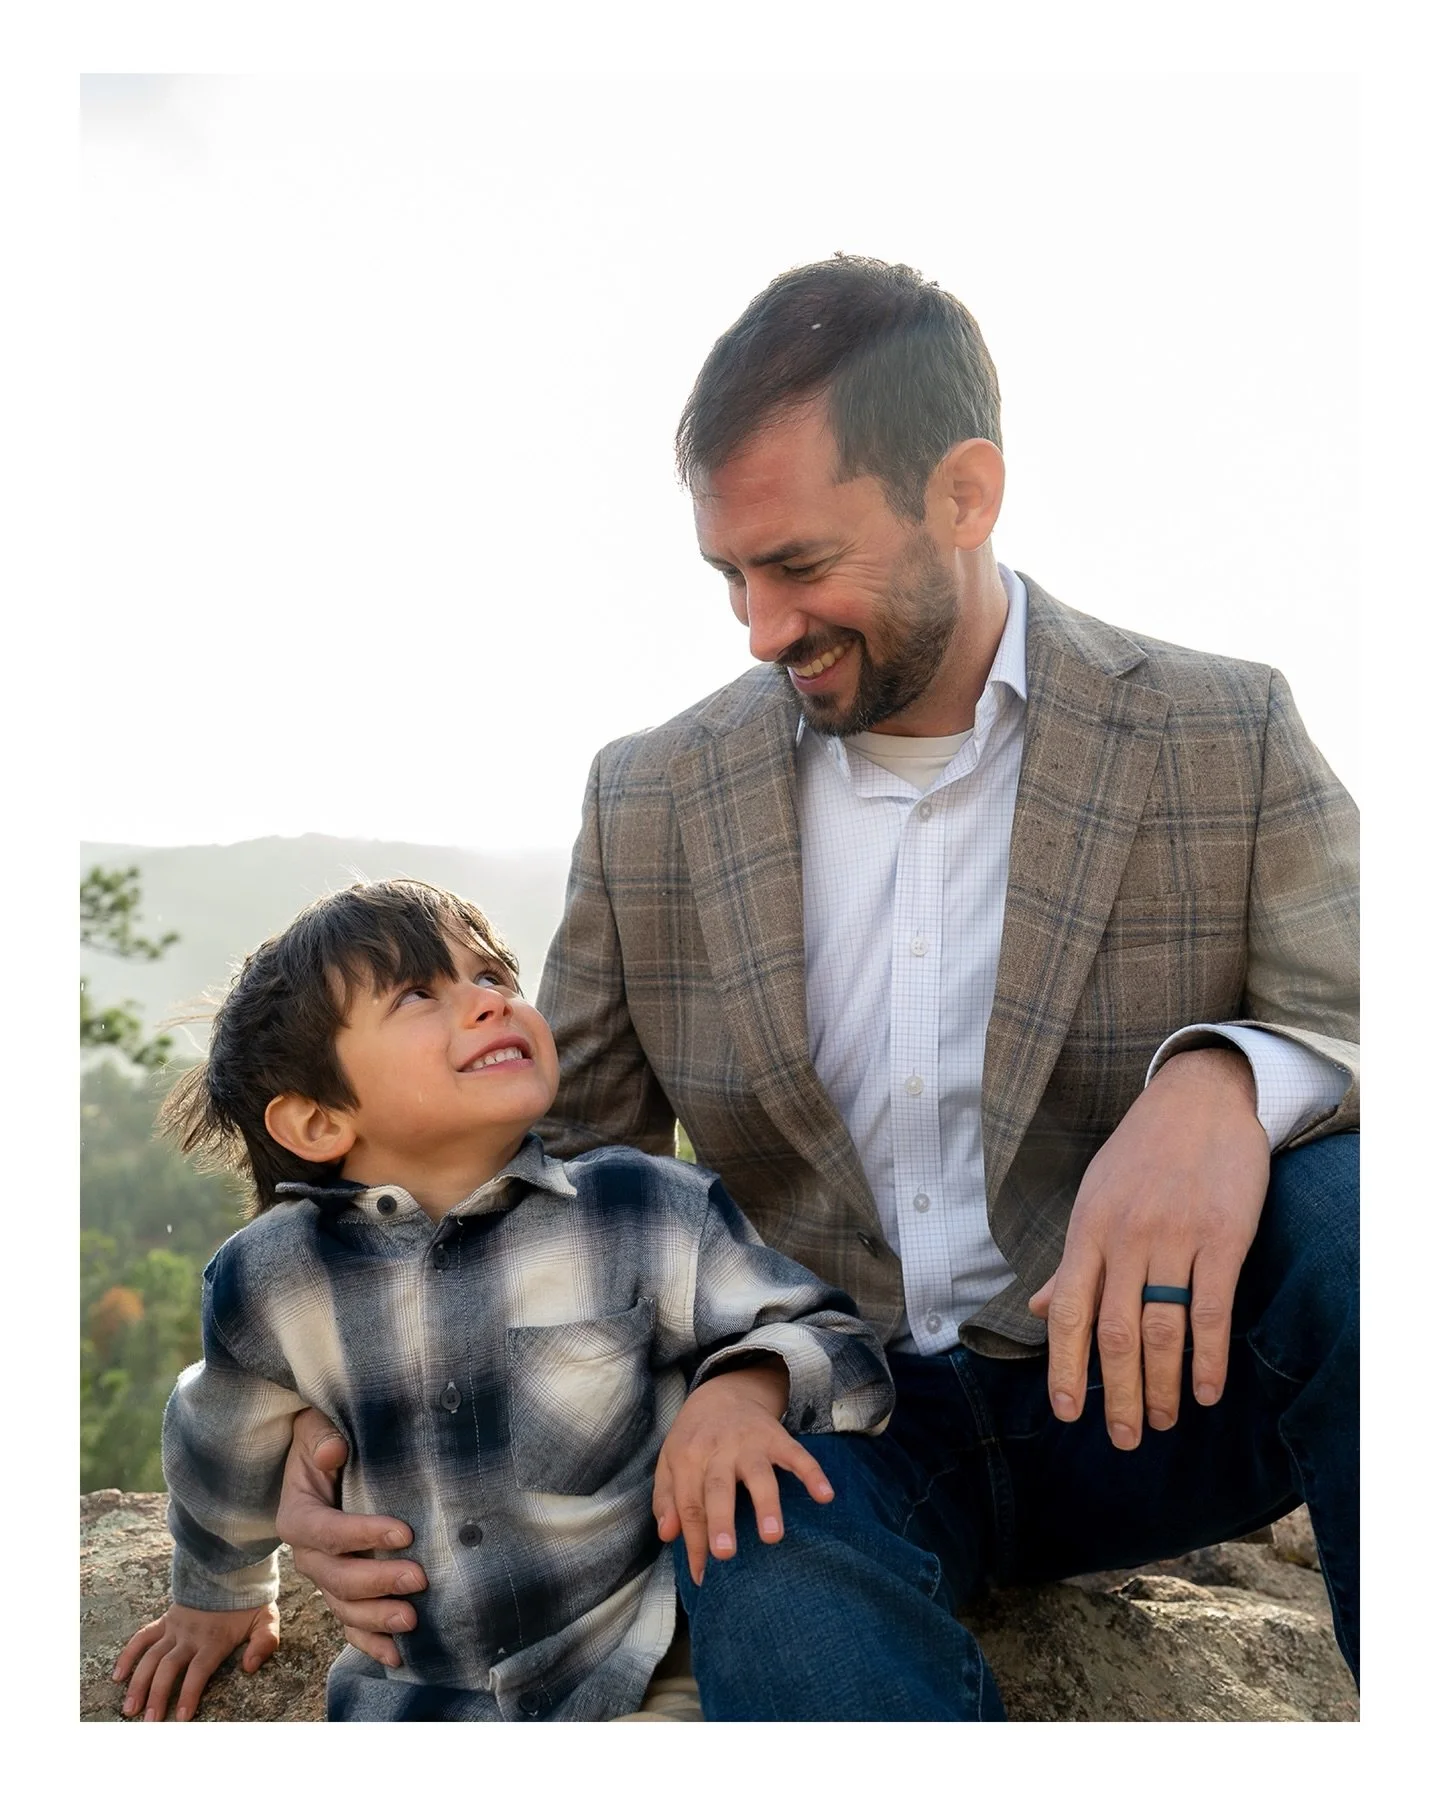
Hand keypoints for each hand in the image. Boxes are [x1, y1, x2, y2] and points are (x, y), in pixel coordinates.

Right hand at [112, 1601, 278, 1720]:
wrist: (232, 1571)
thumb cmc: (250, 1603)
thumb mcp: (267, 1619)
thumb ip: (264, 1642)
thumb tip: (250, 1667)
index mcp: (215, 1638)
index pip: (199, 1670)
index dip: (189, 1693)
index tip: (181, 1717)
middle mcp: (191, 1634)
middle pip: (169, 1667)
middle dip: (158, 1694)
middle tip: (150, 1721)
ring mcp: (175, 1627)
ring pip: (151, 1656)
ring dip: (138, 1682)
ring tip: (130, 1708)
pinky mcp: (165, 1621)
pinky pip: (142, 1637)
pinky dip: (128, 1654)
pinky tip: (118, 1676)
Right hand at [275, 1406, 426, 1668]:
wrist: (320, 1461)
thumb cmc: (323, 1442)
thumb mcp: (316, 1431)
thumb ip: (322, 1439)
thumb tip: (335, 1451)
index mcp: (297, 1517)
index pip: (327, 1531)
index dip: (363, 1534)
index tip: (404, 1532)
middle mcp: (306, 1555)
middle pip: (338, 1578)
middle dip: (379, 1582)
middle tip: (419, 1580)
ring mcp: (324, 1578)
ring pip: (344, 1607)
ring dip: (376, 1619)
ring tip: (412, 1620)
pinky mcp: (340, 1591)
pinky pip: (350, 1624)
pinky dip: (370, 1643)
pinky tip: (397, 1656)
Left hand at [652, 1360, 834, 1585]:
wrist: (722, 1391)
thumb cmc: (693, 1438)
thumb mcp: (669, 1462)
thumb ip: (666, 1498)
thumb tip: (667, 1535)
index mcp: (687, 1458)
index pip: (689, 1505)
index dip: (693, 1542)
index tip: (701, 1576)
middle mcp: (718, 1449)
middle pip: (718, 1487)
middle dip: (721, 1520)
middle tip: (725, 1554)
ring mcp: (749, 1442)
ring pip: (758, 1473)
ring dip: (765, 1504)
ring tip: (773, 1537)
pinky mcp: (776, 1437)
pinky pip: (797, 1454)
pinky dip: (812, 1473)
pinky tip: (825, 1496)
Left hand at [1029, 1045, 1269, 1449]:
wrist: (1200, 1098)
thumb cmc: (1142, 1153)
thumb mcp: (1094, 1197)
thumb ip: (1074, 1260)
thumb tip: (1044, 1311)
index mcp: (1088, 1231)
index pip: (1071, 1314)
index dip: (1066, 1369)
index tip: (1067, 1415)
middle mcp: (1125, 1238)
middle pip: (1115, 1334)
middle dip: (1116, 1394)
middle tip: (1124, 1439)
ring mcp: (1174, 1237)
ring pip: (1162, 1330)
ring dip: (1162, 1386)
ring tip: (1164, 1422)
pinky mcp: (1222, 1237)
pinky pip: (1211, 1309)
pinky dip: (1208, 1358)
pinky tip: (1208, 1391)